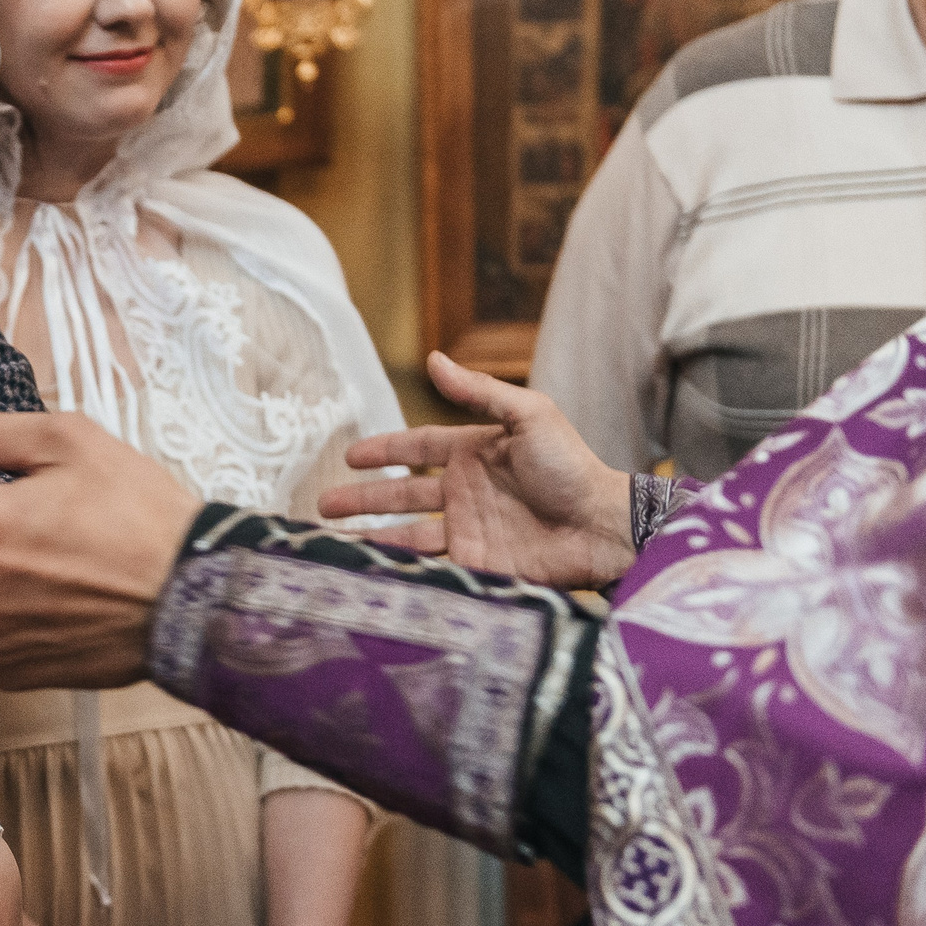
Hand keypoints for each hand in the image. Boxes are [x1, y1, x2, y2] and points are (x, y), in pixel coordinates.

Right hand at [317, 351, 634, 588]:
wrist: (602, 526)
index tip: (349, 457)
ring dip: (370, 535)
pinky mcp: (478, 564)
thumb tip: (433, 358)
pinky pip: (431, 565)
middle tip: (322, 505)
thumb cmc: (573, 466)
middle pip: (402, 495)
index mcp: (475, 452)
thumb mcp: (529, 415)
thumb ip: (479, 391)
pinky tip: (371, 567)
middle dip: (362, 499)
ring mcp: (469, 529)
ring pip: (407, 533)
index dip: (384, 452)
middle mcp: (465, 491)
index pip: (418, 449)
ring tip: (332, 539)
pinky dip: (400, 566)